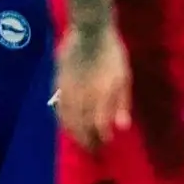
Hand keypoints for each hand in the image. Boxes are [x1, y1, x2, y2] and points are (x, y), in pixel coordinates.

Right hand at [57, 26, 132, 150]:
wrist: (89, 32)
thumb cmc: (113, 54)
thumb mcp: (124, 77)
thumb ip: (122, 103)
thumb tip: (122, 126)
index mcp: (101, 95)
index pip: (98, 125)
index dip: (101, 137)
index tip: (106, 143)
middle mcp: (82, 97)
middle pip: (82, 126)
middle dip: (88, 141)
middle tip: (94, 150)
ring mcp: (68, 91)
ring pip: (68, 120)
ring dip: (75, 134)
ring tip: (81, 142)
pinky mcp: (58, 85)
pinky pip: (58, 109)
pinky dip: (63, 121)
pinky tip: (67, 126)